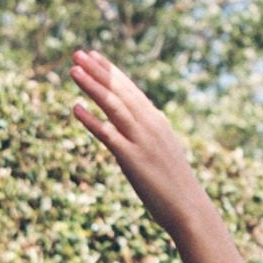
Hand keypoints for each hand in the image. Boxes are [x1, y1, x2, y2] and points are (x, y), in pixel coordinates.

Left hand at [69, 48, 207, 232]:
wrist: (189, 209)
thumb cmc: (174, 185)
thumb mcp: (161, 152)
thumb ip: (146, 136)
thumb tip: (131, 128)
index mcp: (156, 122)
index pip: (130, 90)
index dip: (111, 72)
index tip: (94, 56)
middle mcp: (150, 125)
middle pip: (120, 92)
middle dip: (98, 71)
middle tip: (78, 53)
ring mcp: (141, 141)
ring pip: (113, 106)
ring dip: (92, 86)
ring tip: (73, 70)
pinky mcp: (132, 159)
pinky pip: (108, 135)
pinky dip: (91, 120)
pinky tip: (74, 108)